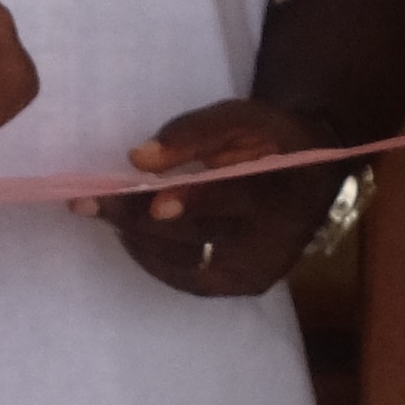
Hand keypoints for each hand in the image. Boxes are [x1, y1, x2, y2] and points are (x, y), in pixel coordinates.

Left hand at [90, 99, 335, 298]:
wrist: (314, 173)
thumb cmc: (272, 139)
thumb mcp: (242, 118)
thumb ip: (193, 133)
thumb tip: (139, 159)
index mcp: (282, 190)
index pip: (234, 199)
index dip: (193, 201)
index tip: (153, 201)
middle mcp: (274, 242)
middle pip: (199, 235)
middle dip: (138, 218)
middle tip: (90, 202)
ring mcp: (259, 271)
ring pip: (187, 264)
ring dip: (138, 239)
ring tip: (101, 212)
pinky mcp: (245, 286)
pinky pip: (190, 281)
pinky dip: (155, 259)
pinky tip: (130, 235)